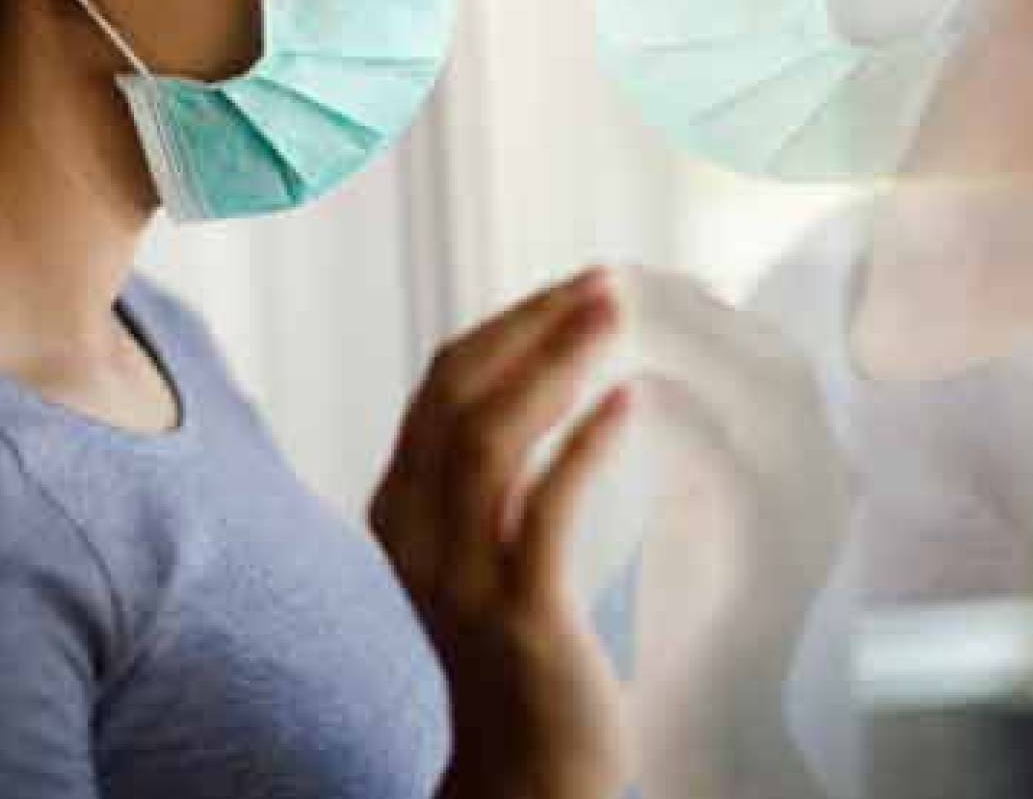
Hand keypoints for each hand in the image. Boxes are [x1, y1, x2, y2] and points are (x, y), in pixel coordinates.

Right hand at [369, 267, 636, 798]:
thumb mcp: (481, 538)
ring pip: (489, 439)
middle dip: (534, 325)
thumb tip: (549, 360)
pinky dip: (584, 448)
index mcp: (403, 499)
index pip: (447, 378)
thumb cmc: (520, 637)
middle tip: (606, 282)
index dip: (514, 322)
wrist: (525, 767)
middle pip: (460, 391)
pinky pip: (544, 513)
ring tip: (617, 316)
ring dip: (556, 365)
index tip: (577, 286)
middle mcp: (413, 528)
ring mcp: (457, 574)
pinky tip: (630, 404)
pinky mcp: (513, 615)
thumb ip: (491, 461)